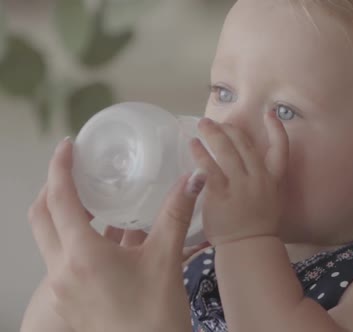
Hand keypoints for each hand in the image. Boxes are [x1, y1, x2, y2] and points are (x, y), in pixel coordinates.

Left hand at [27, 138, 206, 331]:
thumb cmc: (155, 314)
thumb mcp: (167, 259)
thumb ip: (176, 213)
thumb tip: (194, 178)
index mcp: (82, 256)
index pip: (59, 200)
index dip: (60, 168)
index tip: (68, 146)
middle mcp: (63, 270)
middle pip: (41, 217)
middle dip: (52, 188)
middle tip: (74, 169)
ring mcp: (63, 288)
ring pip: (50, 239)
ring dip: (63, 214)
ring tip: (91, 196)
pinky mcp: (70, 299)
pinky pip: (64, 258)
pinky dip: (77, 239)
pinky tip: (107, 234)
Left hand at [192, 110, 288, 245]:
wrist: (248, 246)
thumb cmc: (257, 225)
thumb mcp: (271, 199)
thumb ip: (262, 179)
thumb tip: (245, 161)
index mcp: (273, 179)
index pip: (281, 149)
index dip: (277, 130)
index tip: (269, 113)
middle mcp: (259, 179)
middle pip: (244, 145)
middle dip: (229, 129)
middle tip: (215, 122)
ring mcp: (241, 186)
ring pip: (226, 151)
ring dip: (213, 135)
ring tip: (203, 126)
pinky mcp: (222, 195)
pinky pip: (210, 168)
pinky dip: (201, 154)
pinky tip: (193, 146)